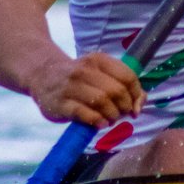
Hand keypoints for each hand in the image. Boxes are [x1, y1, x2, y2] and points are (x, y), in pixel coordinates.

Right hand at [29, 51, 145, 127]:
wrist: (42, 75)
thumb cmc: (79, 78)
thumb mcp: (100, 73)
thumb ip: (123, 85)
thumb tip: (140, 103)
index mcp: (98, 60)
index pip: (127, 77)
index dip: (136, 95)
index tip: (135, 108)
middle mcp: (84, 70)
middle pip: (116, 91)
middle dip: (124, 107)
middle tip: (120, 115)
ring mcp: (70, 86)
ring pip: (102, 101)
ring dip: (112, 115)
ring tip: (109, 120)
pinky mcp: (60, 103)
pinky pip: (84, 114)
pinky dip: (97, 121)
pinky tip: (99, 124)